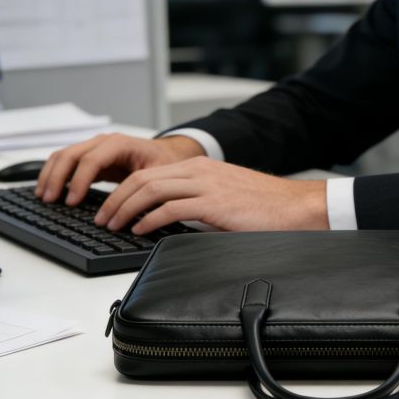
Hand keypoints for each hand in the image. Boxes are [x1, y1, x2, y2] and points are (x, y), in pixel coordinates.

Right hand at [35, 133, 204, 205]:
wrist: (167, 154)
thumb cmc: (164, 163)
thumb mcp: (157, 175)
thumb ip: (140, 188)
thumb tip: (125, 210)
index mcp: (120, 144)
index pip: (92, 160)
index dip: (79, 181)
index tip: (72, 202)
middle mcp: (104, 142)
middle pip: (70, 155)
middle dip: (57, 178)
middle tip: (50, 201)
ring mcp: (95, 147)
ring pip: (63, 155)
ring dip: (50, 175)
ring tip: (44, 197)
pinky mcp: (91, 156)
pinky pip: (66, 161)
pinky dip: (55, 174)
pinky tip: (50, 190)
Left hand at [93, 156, 328, 234]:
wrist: (296, 207)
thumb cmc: (267, 207)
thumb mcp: (227, 197)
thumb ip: (200, 201)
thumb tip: (172, 220)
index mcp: (202, 167)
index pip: (150, 173)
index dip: (124, 190)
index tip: (111, 207)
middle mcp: (200, 171)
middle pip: (143, 178)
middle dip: (115, 199)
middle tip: (102, 219)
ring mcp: (206, 185)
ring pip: (150, 190)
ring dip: (124, 209)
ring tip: (113, 226)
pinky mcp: (213, 203)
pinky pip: (169, 208)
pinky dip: (147, 219)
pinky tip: (139, 230)